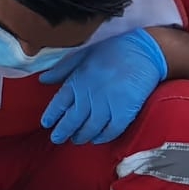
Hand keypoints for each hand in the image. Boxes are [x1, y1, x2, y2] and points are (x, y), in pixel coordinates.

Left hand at [39, 28, 167, 145]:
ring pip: (90, 128)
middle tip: (57, 139)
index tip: (47, 124)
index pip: (59, 103)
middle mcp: (90, 94)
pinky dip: (102, 137)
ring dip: (81, 136)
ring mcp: (107, 104)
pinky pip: (111, 130)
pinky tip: (97, 139)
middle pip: (72, 120)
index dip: (52, 115)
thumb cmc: (113, 50)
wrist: (145, 51)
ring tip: (77, 139)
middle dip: (62, 132)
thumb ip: (62, 69)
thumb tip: (43, 80)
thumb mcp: (84, 54)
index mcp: (78, 80)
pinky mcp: (125, 111)